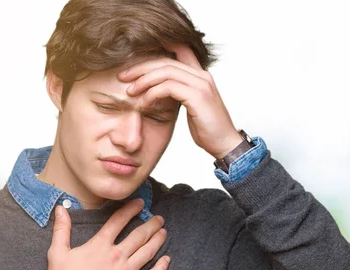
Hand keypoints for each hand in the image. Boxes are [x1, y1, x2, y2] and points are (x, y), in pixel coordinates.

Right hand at [47, 199, 169, 269]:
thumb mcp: (57, 251)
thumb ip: (62, 228)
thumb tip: (60, 208)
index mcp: (100, 245)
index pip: (119, 221)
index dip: (131, 210)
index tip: (141, 203)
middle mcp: (116, 256)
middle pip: (139, 235)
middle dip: (151, 225)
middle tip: (159, 219)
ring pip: (147, 252)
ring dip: (158, 240)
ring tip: (164, 232)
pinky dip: (161, 267)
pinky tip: (167, 260)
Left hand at [118, 44, 242, 158]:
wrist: (225, 145)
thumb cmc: (208, 129)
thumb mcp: (191, 106)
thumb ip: (178, 93)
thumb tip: (158, 90)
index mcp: (200, 75)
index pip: (179, 48)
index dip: (158, 45)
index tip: (136, 54)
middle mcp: (202, 75)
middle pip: (166, 60)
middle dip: (141, 67)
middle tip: (123, 76)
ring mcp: (201, 85)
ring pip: (165, 71)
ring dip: (144, 80)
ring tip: (130, 92)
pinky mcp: (198, 97)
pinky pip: (168, 88)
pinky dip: (152, 94)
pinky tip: (143, 104)